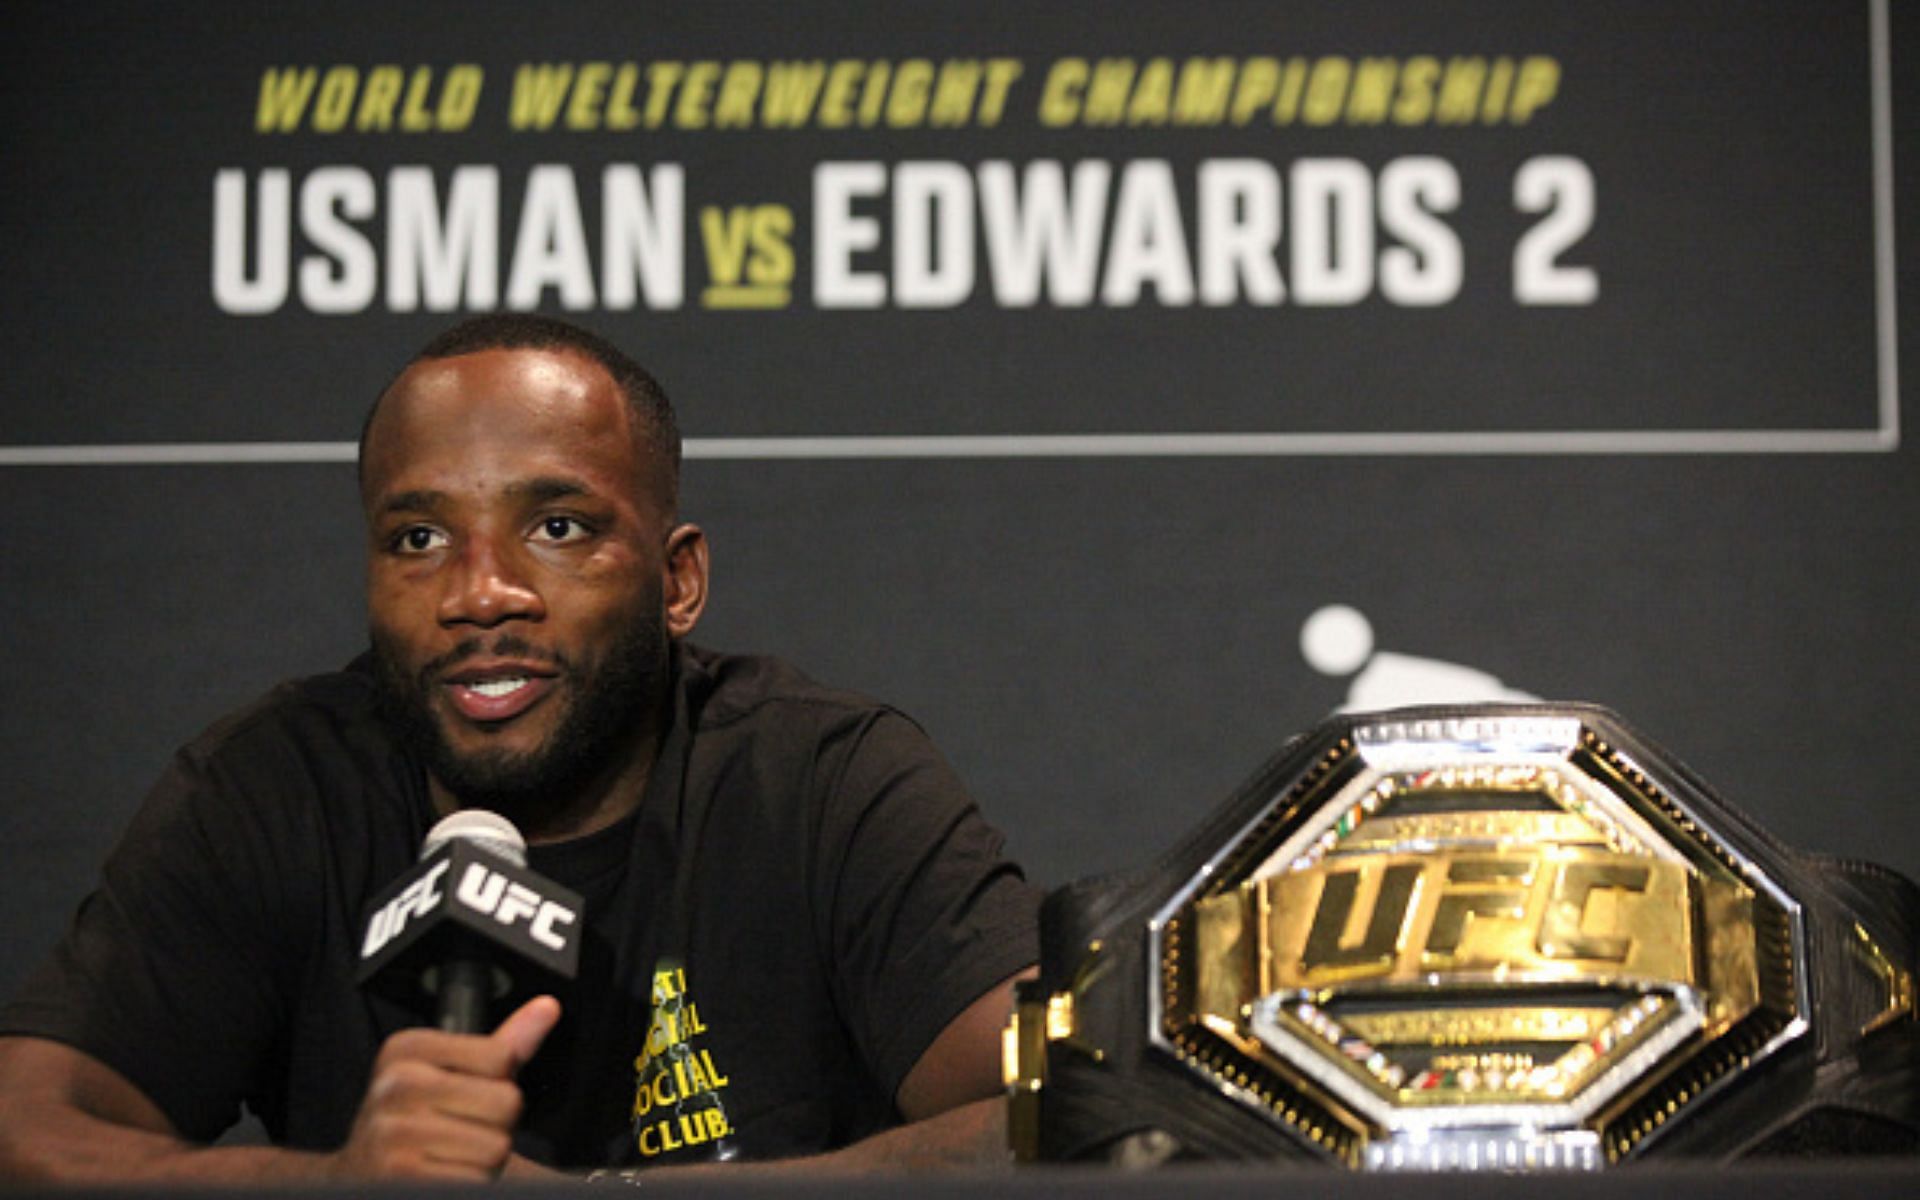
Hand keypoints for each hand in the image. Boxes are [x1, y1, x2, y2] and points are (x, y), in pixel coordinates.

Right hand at [329, 996, 560, 1180]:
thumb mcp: (455, 1074)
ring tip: (452, 1158)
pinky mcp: (399, 1177)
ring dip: (485, 1162)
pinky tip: (444, 1178)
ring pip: (496, 1147)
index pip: (501, 1057)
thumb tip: (547, 1007)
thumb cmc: (421, 1124)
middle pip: (505, 1102)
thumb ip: (505, 1044)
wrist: (367, 1177)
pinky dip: (472, 1186)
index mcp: (408, 1049)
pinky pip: (475, 1181)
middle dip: (497, 1126)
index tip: (466, 1096)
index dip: (499, 1084)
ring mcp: (393, 1133)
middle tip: (462, 1133)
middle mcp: (395, 1085)